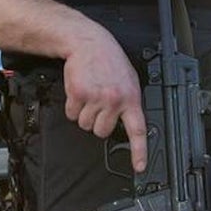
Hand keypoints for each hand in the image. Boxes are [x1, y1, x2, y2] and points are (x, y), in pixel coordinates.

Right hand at [62, 25, 148, 171]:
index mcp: (131, 99)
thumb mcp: (129, 81)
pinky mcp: (78, 94)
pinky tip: (80, 91)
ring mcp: (95, 98)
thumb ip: (128, 103)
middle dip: (98, 122)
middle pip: (101, 132)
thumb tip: (127, 124)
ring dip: (84, 114)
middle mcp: (114, 100)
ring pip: (85, 124)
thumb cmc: (110, 62)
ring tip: (90, 94)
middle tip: (99, 105)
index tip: (139, 167)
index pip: (138, 130)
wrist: (89, 43)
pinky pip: (71, 114)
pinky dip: (72, 106)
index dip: (139, 152)